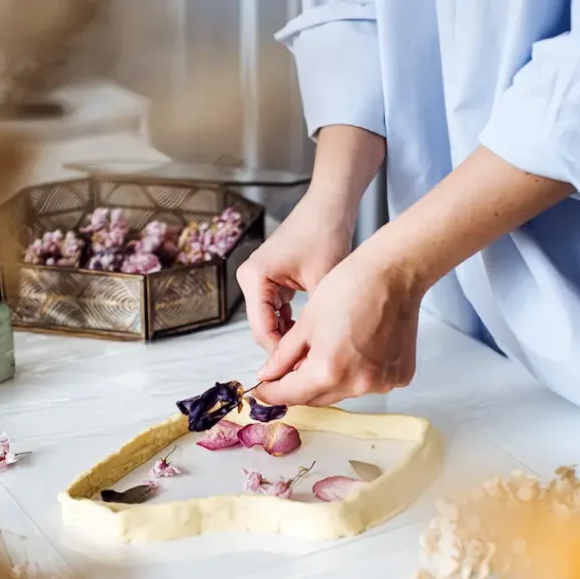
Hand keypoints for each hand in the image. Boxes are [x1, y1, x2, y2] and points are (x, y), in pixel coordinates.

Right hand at [236, 191, 353, 353]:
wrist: (329, 206)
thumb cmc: (325, 234)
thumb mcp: (322, 283)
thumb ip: (313, 321)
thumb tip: (314, 357)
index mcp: (254, 278)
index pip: (263, 330)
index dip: (281, 356)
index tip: (301, 373)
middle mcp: (250, 279)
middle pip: (262, 328)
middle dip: (284, 349)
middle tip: (309, 367)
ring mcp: (258, 280)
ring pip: (269, 322)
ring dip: (289, 337)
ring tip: (312, 354)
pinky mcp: (270, 280)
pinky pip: (275, 311)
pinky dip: (291, 323)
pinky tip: (310, 334)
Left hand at [252, 246, 420, 406]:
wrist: (394, 274)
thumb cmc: (350, 287)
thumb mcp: (306, 322)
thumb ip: (284, 355)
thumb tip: (268, 375)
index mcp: (328, 370)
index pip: (291, 394)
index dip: (271, 393)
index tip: (262, 391)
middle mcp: (357, 384)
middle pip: (317, 397)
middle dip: (298, 387)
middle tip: (285, 374)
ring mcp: (381, 382)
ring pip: (342, 392)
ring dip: (327, 381)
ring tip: (323, 355)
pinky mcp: (399, 375)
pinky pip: (368, 383)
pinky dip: (355, 374)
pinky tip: (353, 352)